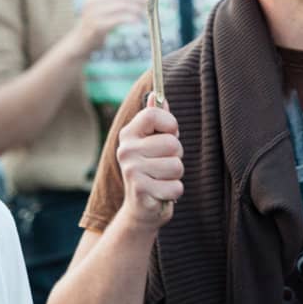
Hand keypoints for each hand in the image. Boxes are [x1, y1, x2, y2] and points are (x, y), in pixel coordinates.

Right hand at [72, 0, 145, 51]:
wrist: (83, 39)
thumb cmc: (99, 18)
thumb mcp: (107, 0)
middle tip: (149, 3)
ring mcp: (93, 12)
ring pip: (122, 5)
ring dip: (137, 8)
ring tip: (145, 13)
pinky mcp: (97, 26)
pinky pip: (118, 19)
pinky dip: (131, 18)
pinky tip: (137, 21)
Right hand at [117, 96, 181, 230]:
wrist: (141, 208)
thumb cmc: (153, 169)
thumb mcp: (154, 142)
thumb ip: (157, 119)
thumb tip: (156, 95)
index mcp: (129, 134)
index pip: (153, 114)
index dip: (170, 124)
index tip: (170, 133)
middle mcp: (126, 150)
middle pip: (171, 143)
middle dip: (176, 156)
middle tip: (164, 164)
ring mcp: (131, 171)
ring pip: (176, 166)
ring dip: (176, 175)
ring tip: (163, 179)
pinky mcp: (141, 191)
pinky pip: (176, 186)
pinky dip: (174, 192)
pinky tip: (162, 193)